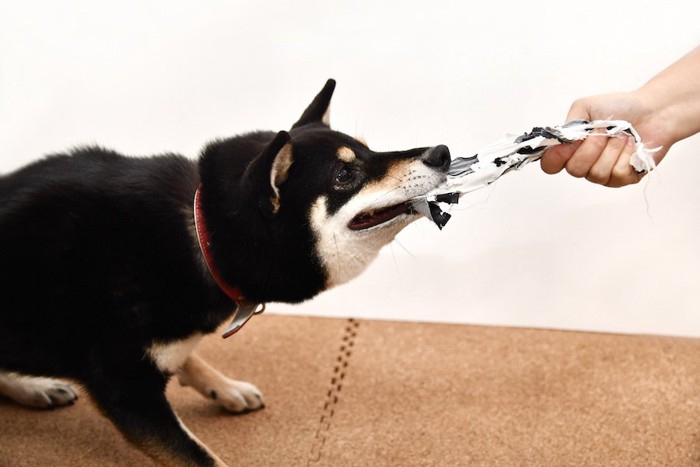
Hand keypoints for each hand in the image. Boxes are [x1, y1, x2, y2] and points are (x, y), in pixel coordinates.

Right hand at [540, 91, 672, 186]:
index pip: (550, 165)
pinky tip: (633, 146)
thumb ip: (568, 125)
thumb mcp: (585, 107)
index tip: (570, 142)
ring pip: (596, 173)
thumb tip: (560, 143)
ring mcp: (602, 174)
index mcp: (571, 148)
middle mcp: (583, 164)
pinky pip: (617, 174)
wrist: (653, 111)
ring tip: (623, 136)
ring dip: (611, 149)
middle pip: (574, 170)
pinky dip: (626, 155)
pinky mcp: (622, 179)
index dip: (555, 157)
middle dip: (591, 147)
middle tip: (604, 131)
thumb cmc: (619, 108)